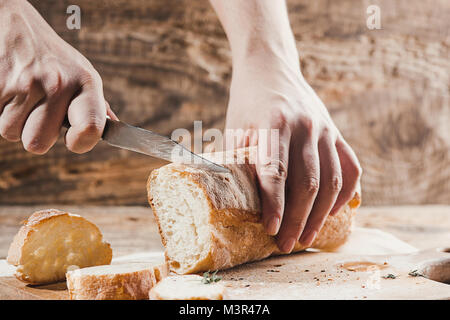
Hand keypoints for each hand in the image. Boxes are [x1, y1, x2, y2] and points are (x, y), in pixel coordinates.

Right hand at [0, 0, 116, 153]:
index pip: (90, 128)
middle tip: (39, 111)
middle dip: (35, 134)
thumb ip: (96, 104)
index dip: (82, 143)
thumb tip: (112, 126)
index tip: (73, 140)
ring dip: (15, 121)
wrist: (15, 25)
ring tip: (23, 96)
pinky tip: (9, 91)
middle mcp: (57, 84)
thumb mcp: (82, 75)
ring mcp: (24, 84)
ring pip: (11, 133)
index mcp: (85, 84)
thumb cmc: (55, 58)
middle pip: (38, 144)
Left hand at [225, 54, 361, 252]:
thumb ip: (238, 161)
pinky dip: (345, 194)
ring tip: (307, 237)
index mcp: (273, 124)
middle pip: (306, 184)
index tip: (272, 231)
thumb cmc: (246, 103)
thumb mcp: (235, 127)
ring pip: (331, 181)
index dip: (275, 206)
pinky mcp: (336, 132)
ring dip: (320, 215)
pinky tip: (332, 212)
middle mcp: (304, 127)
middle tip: (287, 244)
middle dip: (297, 219)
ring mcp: (325, 129)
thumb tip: (235, 203)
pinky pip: (350, 168)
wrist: (270, 68)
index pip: (276, 173)